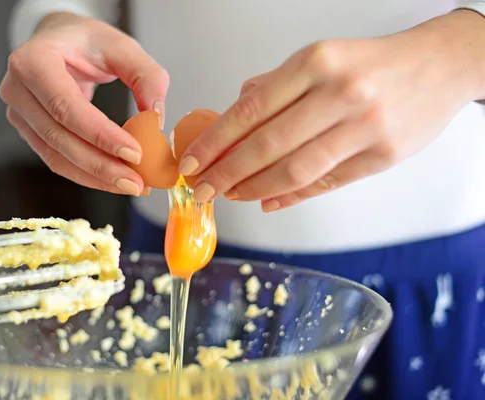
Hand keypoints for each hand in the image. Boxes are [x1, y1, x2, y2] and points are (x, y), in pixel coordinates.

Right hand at [0, 13, 168, 195]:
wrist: (59, 40)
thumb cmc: (87, 41)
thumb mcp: (121, 46)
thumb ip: (146, 75)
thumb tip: (156, 117)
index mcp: (32, 60)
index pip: (65, 106)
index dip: (100, 135)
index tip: (135, 153)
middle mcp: (17, 89)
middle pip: (59, 138)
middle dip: (102, 166)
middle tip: (138, 183)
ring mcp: (18, 113)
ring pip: (56, 157)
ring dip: (97, 177)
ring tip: (133, 186)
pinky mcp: (29, 132)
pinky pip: (57, 161)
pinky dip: (88, 175)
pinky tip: (116, 180)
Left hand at [180, 10, 484, 210]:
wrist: (440, 65)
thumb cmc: (372, 63)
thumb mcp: (321, 58)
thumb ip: (276, 87)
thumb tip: (233, 119)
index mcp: (317, 62)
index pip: (251, 109)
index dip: (215, 141)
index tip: (192, 162)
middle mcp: (340, 94)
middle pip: (268, 145)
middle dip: (226, 173)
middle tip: (202, 189)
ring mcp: (365, 128)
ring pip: (296, 170)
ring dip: (255, 188)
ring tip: (232, 195)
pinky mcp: (383, 156)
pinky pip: (326, 183)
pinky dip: (292, 196)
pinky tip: (267, 201)